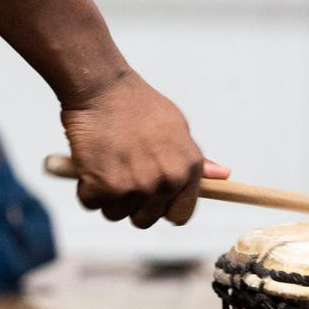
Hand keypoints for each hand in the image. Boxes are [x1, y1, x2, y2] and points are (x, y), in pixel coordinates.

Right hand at [60, 70, 229, 228]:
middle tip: (123, 171)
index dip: (163, 209)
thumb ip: (196, 159)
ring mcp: (136, 185)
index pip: (180, 215)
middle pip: (145, 219)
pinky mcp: (104, 186)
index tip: (152, 198)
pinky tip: (92, 160)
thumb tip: (222, 175)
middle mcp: (166, 180)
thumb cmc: (139, 105)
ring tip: (108, 161)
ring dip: (107, 195)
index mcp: (188, 168)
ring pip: (115, 213)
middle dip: (131, 203)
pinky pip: (91, 203)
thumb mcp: (177, 128)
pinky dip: (86, 187)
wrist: (104, 88)